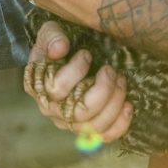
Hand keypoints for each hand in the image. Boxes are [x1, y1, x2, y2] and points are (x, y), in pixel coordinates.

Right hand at [24, 21, 132, 141]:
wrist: (64, 55)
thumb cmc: (57, 43)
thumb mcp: (50, 31)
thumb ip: (52, 36)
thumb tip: (60, 48)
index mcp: (38, 87)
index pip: (56, 89)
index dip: (76, 71)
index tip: (87, 54)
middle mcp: (52, 110)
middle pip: (80, 112)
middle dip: (103, 90)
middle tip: (111, 70)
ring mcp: (69, 122)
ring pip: (94, 125)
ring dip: (114, 103)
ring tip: (121, 80)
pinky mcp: (86, 129)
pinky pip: (103, 136)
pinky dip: (119, 125)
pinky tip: (128, 106)